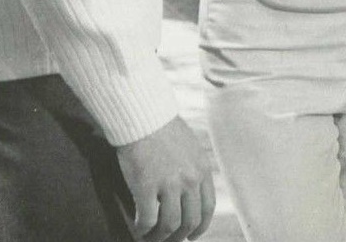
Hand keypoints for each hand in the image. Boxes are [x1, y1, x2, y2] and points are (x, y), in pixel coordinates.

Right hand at [116, 116, 215, 241]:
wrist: (143, 116)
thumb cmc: (162, 128)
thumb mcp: (190, 147)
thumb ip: (194, 168)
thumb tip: (190, 190)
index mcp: (202, 170)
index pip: (207, 207)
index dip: (200, 226)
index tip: (192, 235)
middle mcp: (190, 179)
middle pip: (190, 221)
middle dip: (180, 236)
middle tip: (170, 241)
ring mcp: (169, 184)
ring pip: (169, 225)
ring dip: (160, 236)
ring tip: (150, 237)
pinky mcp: (146, 187)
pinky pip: (147, 219)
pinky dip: (143, 229)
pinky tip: (138, 228)